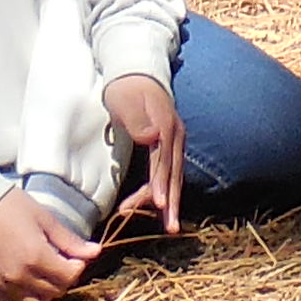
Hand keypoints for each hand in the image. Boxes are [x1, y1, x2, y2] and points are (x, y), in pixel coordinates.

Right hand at [0, 186, 103, 300]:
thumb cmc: (11, 206)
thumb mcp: (45, 218)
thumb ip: (70, 241)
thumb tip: (96, 251)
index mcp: (36, 256)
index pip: (69, 276)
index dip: (78, 266)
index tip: (75, 256)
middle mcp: (19, 276)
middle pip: (56, 291)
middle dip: (64, 278)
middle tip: (61, 262)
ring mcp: (2, 285)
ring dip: (46, 293)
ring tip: (44, 275)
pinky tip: (26, 287)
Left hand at [103, 72, 184, 235]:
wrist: (136, 72)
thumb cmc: (125, 88)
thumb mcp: (125, 100)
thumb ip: (136, 119)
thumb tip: (151, 138)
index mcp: (164, 125)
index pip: (163, 159)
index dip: (161, 182)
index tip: (159, 203)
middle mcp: (175, 134)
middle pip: (174, 172)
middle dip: (171, 201)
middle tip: (171, 227)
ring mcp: (175, 139)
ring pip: (174, 175)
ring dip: (171, 201)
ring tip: (169, 226)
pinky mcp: (171, 144)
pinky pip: (170, 170)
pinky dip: (166, 189)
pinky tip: (161, 205)